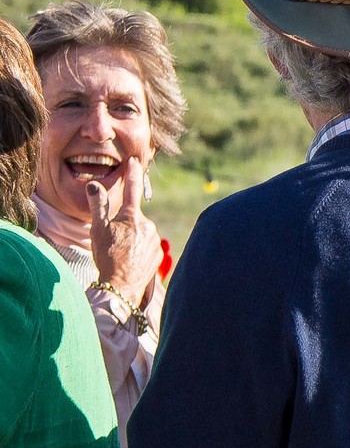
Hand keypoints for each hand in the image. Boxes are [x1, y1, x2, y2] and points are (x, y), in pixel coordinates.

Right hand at [84, 167, 156, 306]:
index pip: (132, 189)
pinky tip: (129, 259)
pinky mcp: (158, 253)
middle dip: (123, 224)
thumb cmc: (107, 256)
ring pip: (140, 233)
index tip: (134, 161)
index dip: (132, 174)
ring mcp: (155, 240)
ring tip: (119, 253)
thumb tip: (94, 184)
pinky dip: (137, 249)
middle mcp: (148, 225)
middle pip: (133, 218)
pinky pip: (146, 245)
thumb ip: (97, 205)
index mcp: (132, 217)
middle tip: (112, 241)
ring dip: (130, 238)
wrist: (121, 286)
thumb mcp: (98, 229)